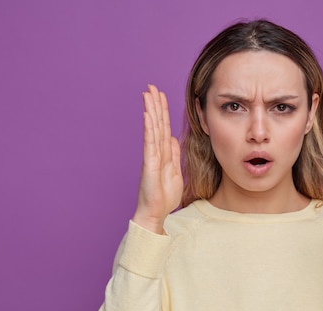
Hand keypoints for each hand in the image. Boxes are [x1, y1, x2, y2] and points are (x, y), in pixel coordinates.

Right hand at [132, 84, 182, 233]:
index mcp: (163, 153)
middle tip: (151, 86)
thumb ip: (173, 155)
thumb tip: (172, 139)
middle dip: (154, 104)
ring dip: (150, 111)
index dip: (162, 111)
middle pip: (156, 124)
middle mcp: (156, 152)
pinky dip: (149, 129)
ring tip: (148, 94)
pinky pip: (150, 143)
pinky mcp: (149, 164)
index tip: (160, 95)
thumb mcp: (175, 172)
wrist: (155, 212)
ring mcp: (151, 157)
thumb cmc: (163, 196)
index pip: (163, 127)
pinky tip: (147, 115)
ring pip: (152, 129)